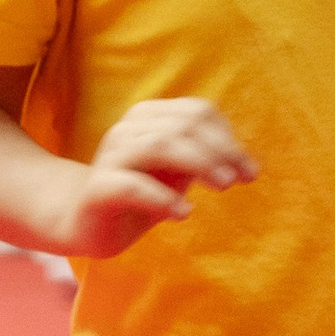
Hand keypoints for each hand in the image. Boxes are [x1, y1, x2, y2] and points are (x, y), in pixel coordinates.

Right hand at [55, 98, 255, 260]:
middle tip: (239, 180)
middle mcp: (128, 129)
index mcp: (148, 117)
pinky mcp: (97, 188)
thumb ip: (205, 160)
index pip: (197, 112)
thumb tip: (246, 164)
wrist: (85, 223)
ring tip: (223, 187)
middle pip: (183, 126)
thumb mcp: (177, 173)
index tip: (249, 172)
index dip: (229, 139)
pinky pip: (130, 185)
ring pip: (158, 145)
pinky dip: (161, 197)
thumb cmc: (139, 195)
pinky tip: (183, 213)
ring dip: (198, 164)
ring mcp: (110, 156)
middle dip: (220, 151)